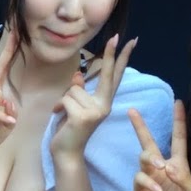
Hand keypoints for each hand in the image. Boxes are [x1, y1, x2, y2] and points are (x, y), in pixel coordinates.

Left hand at [50, 35, 135, 158]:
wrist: (66, 154)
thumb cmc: (70, 129)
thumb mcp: (75, 106)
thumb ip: (79, 91)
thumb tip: (77, 76)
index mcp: (104, 102)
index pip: (114, 76)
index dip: (121, 58)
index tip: (131, 41)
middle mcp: (104, 106)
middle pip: (107, 74)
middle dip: (110, 54)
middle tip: (116, 36)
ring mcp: (96, 112)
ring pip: (74, 89)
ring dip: (64, 100)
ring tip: (65, 114)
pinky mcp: (83, 117)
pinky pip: (66, 98)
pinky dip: (59, 106)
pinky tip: (61, 117)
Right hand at [130, 100, 190, 190]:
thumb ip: (184, 178)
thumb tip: (168, 166)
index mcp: (178, 165)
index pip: (177, 139)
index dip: (178, 122)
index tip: (177, 103)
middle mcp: (161, 168)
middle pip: (149, 142)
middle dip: (140, 126)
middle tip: (132, 111)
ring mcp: (149, 178)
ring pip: (143, 158)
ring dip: (150, 158)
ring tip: (159, 166)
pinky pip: (140, 178)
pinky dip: (148, 181)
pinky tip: (158, 189)